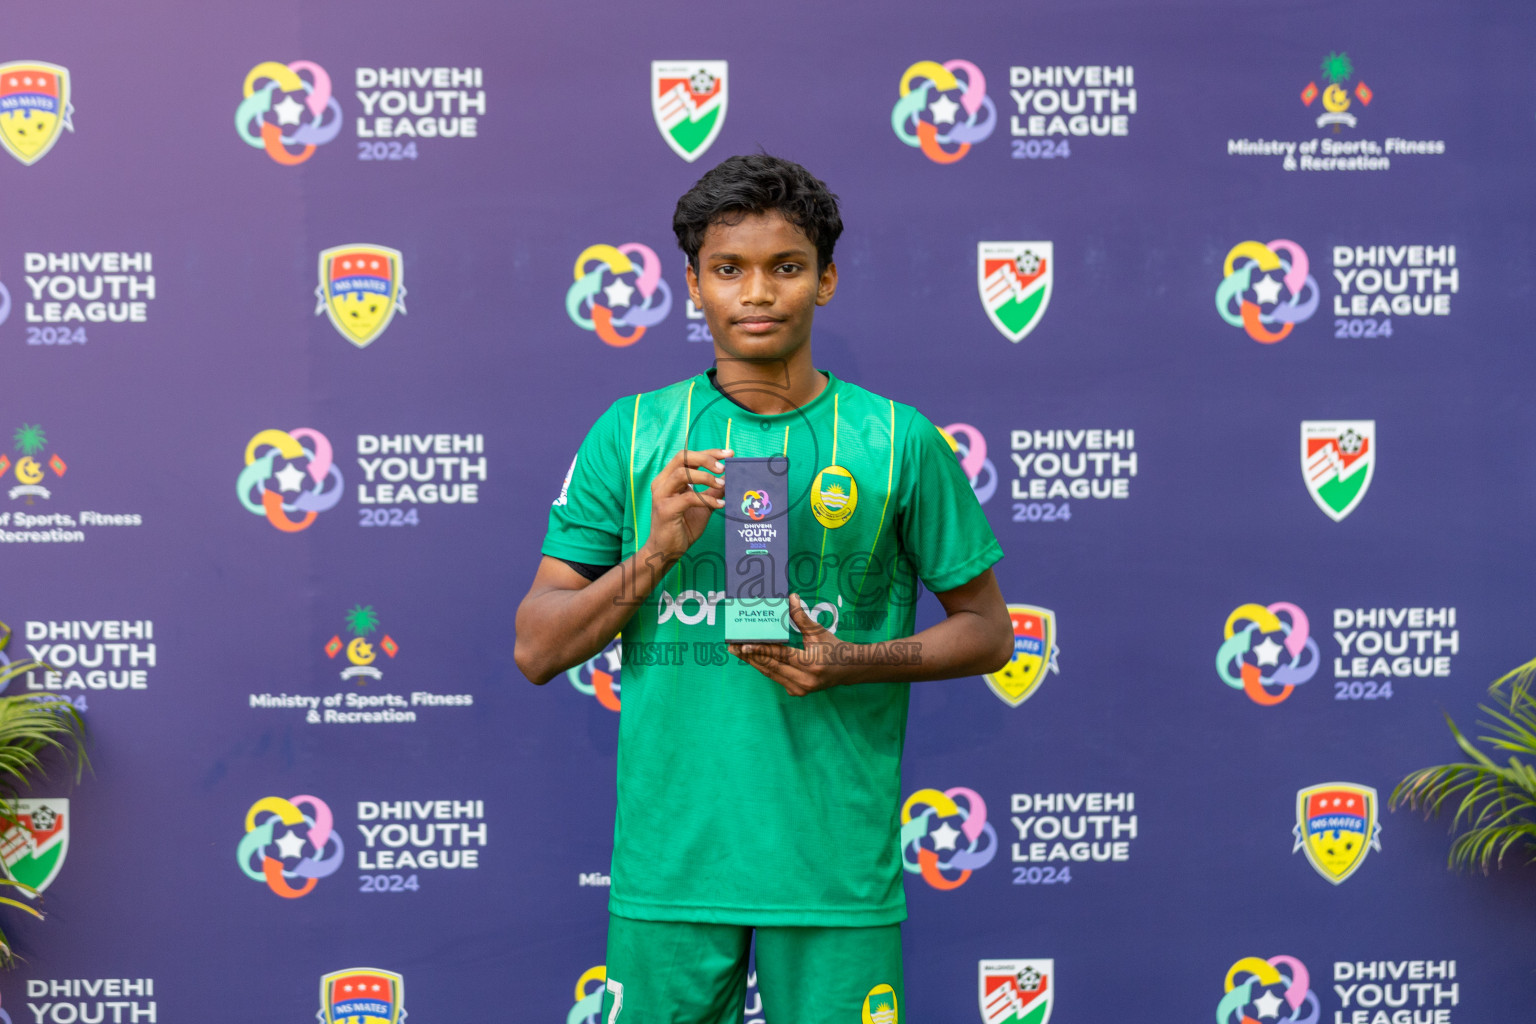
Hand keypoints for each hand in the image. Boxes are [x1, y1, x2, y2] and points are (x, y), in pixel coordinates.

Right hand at [644, 447, 732, 564]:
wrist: (667, 551)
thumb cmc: (683, 527)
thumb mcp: (703, 505)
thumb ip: (713, 491)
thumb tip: (730, 478)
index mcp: (669, 478)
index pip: (688, 456)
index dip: (709, 452)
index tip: (729, 454)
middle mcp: (662, 482)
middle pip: (682, 457)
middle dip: (706, 458)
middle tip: (724, 467)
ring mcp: (662, 495)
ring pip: (683, 474)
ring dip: (706, 477)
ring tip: (722, 485)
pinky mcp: (665, 509)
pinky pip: (688, 498)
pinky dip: (707, 499)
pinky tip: (720, 506)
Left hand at [729, 593, 859, 696]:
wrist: (847, 670)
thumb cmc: (833, 647)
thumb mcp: (819, 631)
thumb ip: (802, 617)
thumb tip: (791, 597)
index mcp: (811, 664)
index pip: (781, 656)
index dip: (762, 650)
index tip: (744, 645)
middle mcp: (805, 680)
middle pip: (771, 666)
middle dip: (750, 656)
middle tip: (732, 646)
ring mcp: (800, 689)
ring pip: (770, 674)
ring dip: (753, 662)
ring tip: (736, 652)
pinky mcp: (797, 692)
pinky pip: (775, 678)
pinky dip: (764, 667)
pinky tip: (751, 658)